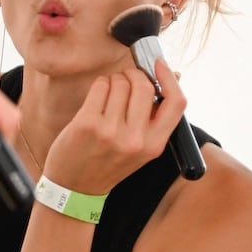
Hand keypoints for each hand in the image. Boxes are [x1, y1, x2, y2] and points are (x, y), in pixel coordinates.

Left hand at [45, 59, 186, 193]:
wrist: (74, 188)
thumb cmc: (108, 163)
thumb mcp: (141, 147)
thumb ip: (157, 116)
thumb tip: (175, 74)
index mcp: (155, 145)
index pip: (177, 102)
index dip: (170, 77)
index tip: (159, 63)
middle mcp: (135, 140)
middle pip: (145, 86)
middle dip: (134, 74)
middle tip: (126, 79)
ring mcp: (110, 132)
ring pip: (120, 82)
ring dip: (114, 80)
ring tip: (109, 94)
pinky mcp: (87, 124)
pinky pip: (100, 86)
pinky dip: (100, 85)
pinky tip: (97, 97)